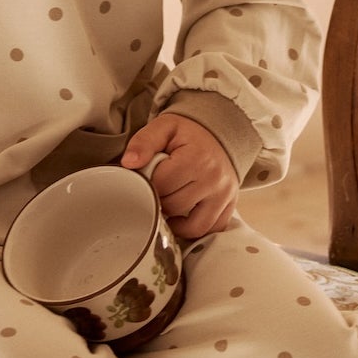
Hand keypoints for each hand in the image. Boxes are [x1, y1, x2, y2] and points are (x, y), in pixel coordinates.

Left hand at [121, 111, 237, 241]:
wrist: (218, 135)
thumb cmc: (188, 134)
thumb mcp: (164, 127)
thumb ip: (144, 142)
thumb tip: (129, 163)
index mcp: (197, 158)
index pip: (161, 185)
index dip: (149, 183)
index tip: (150, 175)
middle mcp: (214, 179)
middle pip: (174, 206)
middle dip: (160, 200)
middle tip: (158, 187)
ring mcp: (224, 196)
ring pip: (192, 226)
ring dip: (175, 221)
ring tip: (168, 205)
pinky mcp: (229, 207)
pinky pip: (210, 230)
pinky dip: (194, 229)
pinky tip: (183, 216)